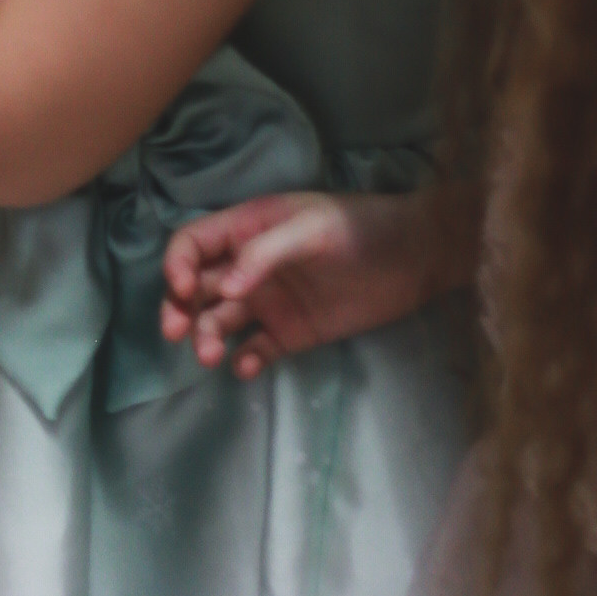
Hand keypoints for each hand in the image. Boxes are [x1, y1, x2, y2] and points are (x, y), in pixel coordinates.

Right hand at [160, 186, 462, 378]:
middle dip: (179, 309)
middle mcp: (248, 267)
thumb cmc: (363, 228)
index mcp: (246, 229)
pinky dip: (245, 360)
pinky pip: (256, 350)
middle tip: (178, 332)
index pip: (193, 244)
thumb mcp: (314, 228)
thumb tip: (226, 288)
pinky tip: (246, 367)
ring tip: (211, 356)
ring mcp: (268, 302)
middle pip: (196, 288)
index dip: (177, 265)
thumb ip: (266, 253)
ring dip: (207, 337)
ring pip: (220, 321)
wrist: (419, 258)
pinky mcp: (291, 333)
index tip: (182, 288)